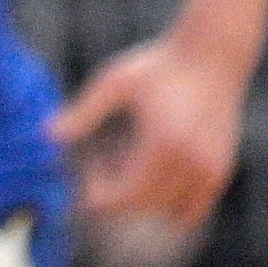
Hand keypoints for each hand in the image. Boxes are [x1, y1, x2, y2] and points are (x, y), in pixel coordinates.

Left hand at [53, 31, 244, 226]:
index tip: (84, 173)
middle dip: (115, 194)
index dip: (98, 195)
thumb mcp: (115, 81)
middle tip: (101, 161)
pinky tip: (152, 174)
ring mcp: (210, 171)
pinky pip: (193, 210)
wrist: (213, 54)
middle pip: (142, 206)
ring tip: (127, 160)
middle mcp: (191, 164)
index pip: (124, 197)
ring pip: (166, 212)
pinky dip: (169, 205)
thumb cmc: (159, 65)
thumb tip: (46, 135)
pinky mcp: (221, 171)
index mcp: (163, 146)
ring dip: (142, 199)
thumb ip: (83, 112)